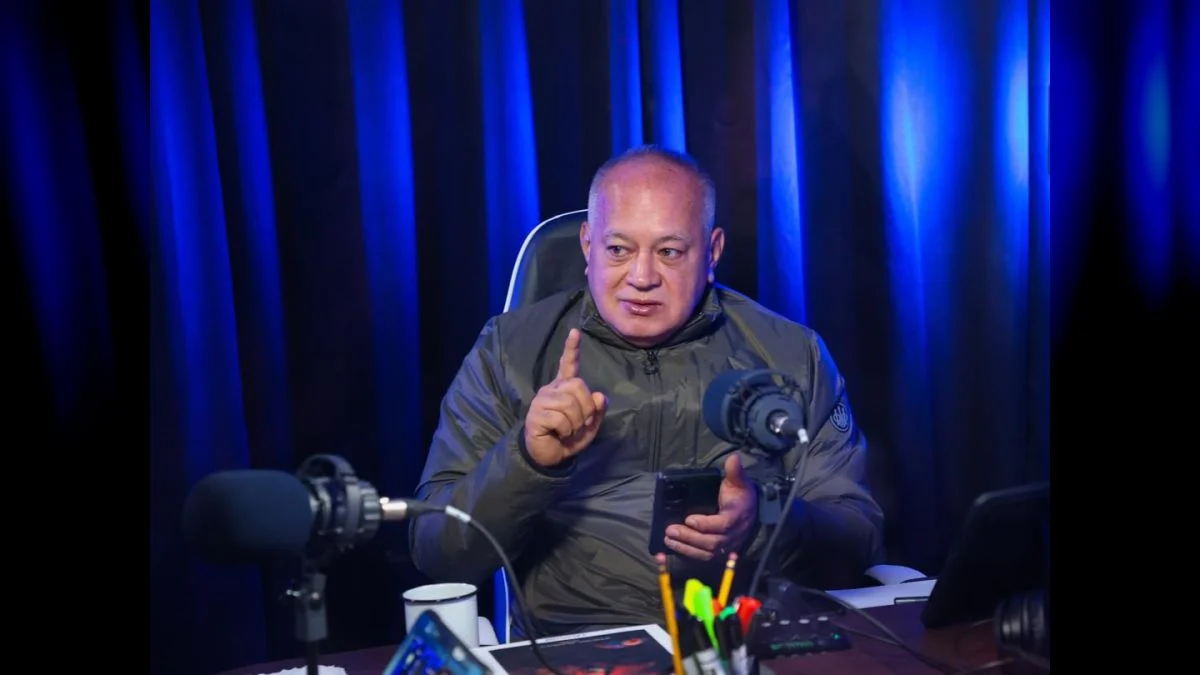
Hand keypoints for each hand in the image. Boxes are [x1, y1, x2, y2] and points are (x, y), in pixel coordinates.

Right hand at [523, 328, 608, 466]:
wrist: (551, 456)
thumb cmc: (569, 437)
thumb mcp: (590, 425)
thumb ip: (597, 411)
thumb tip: (599, 396)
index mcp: (564, 388)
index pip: (568, 365)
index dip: (572, 348)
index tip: (575, 331)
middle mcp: (552, 389)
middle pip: (577, 385)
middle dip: (585, 408)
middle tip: (580, 423)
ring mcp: (541, 401)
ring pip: (569, 403)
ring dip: (576, 423)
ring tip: (568, 431)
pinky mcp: (535, 414)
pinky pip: (560, 419)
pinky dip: (566, 431)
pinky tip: (558, 434)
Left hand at [665, 454, 757, 560]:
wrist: (751, 510)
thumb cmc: (740, 494)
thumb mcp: (739, 480)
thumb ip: (735, 471)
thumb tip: (734, 457)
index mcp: (738, 516)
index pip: (723, 524)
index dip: (706, 524)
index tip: (688, 519)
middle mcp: (734, 534)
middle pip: (712, 541)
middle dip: (690, 537)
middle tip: (670, 530)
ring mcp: (728, 545)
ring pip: (708, 552)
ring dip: (687, 547)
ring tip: (668, 539)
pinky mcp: (721, 551)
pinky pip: (706, 557)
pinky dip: (690, 553)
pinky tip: (675, 546)